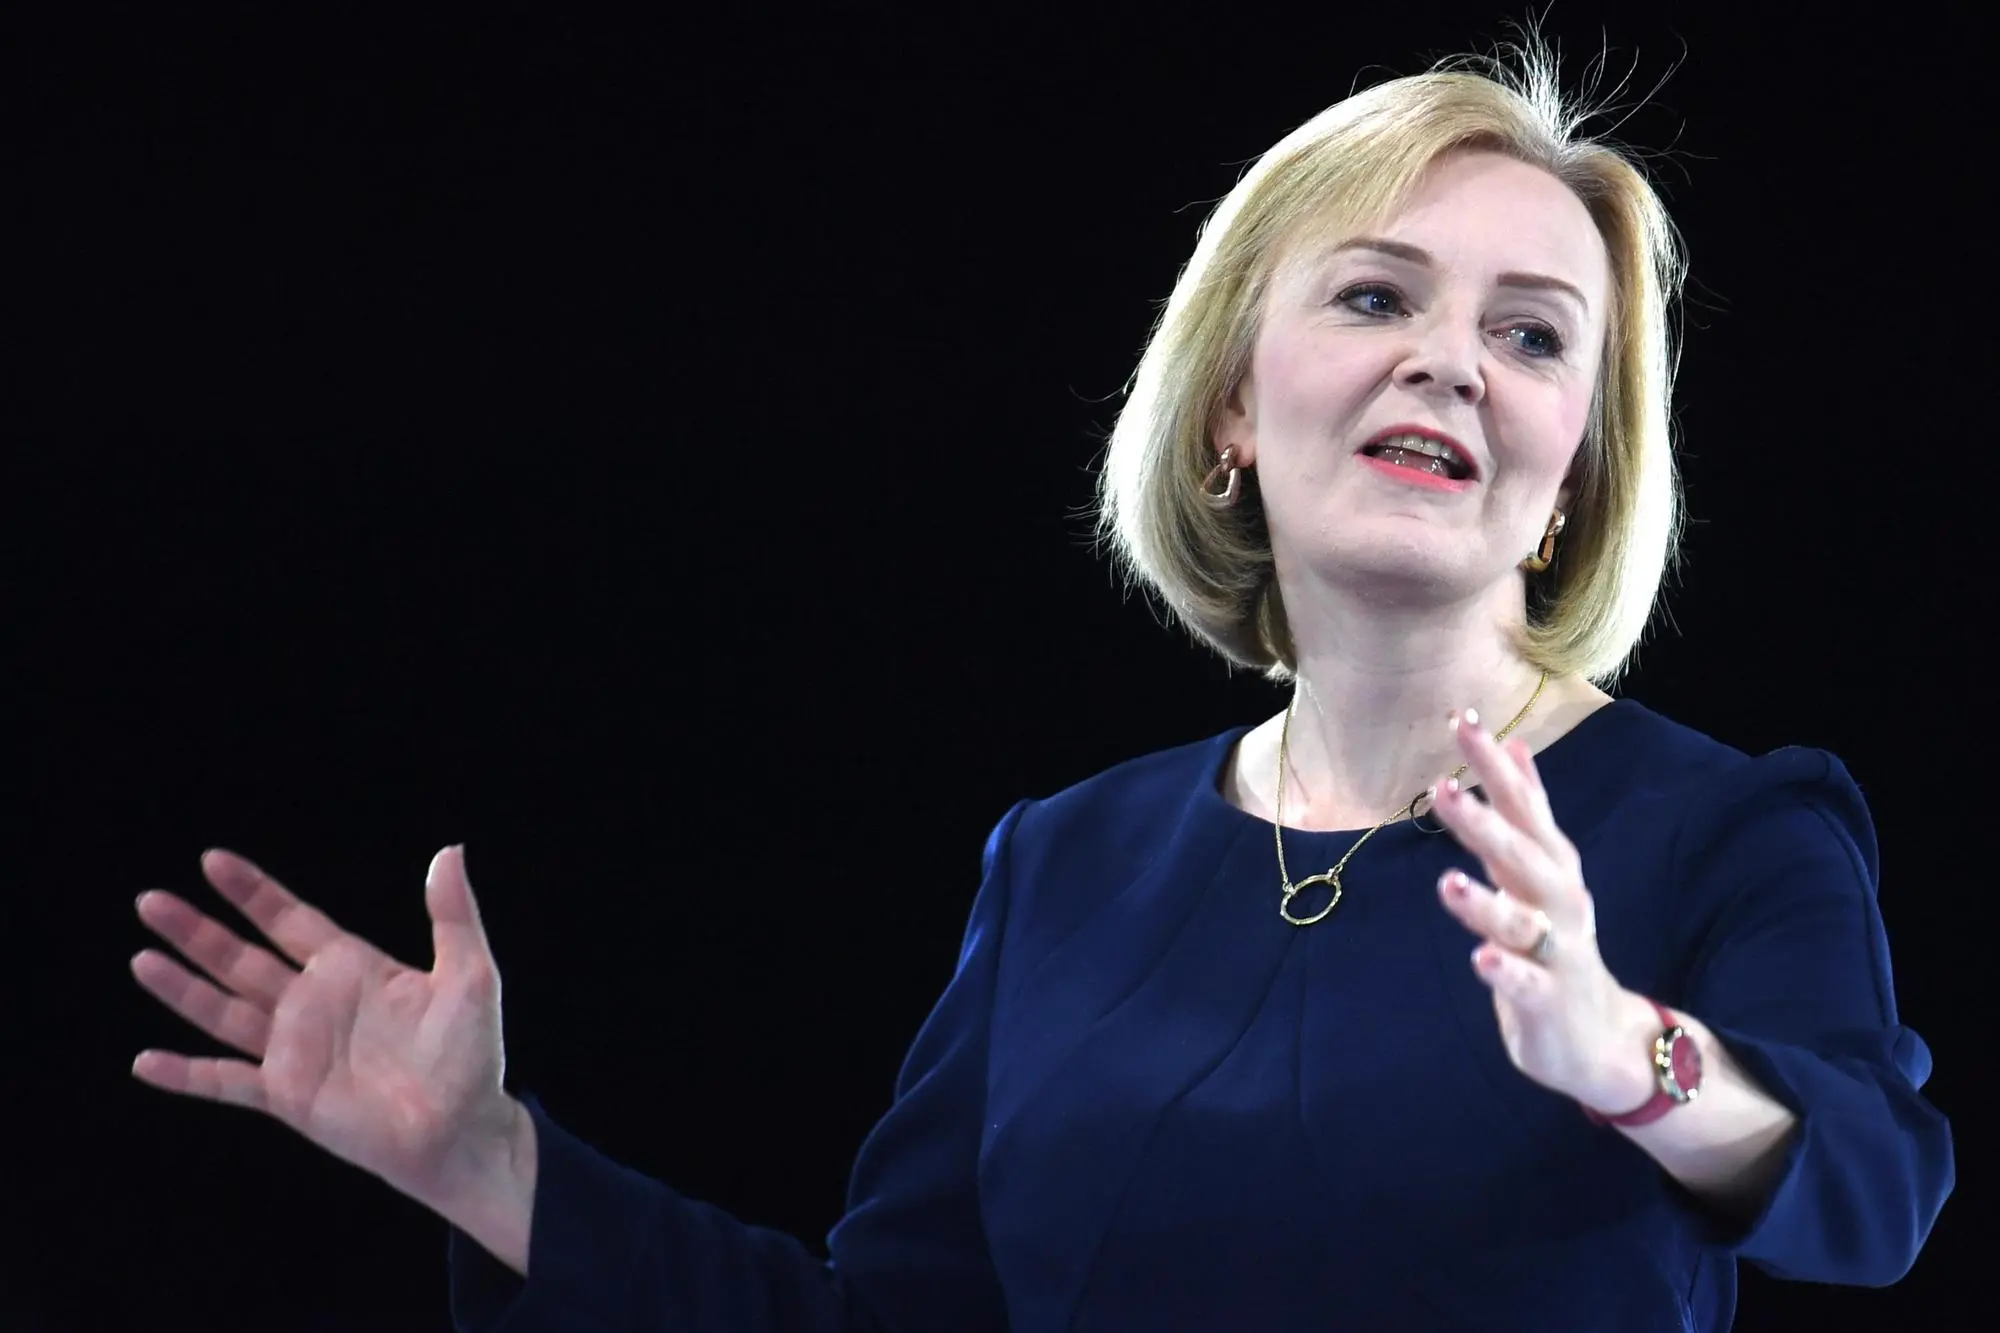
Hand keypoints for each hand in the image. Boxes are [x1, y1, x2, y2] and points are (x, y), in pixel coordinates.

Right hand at [130, 846, 526, 1216]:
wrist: (463, 1130)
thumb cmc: (472, 1056)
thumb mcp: (471, 974)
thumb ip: (453, 914)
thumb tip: (450, 851)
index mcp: (352, 968)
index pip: (289, 919)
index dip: (252, 892)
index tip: (212, 861)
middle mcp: (314, 1003)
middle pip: (241, 959)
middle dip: (197, 931)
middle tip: (150, 902)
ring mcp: (296, 1050)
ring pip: (224, 1010)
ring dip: (182, 987)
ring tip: (141, 958)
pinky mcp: (287, 1096)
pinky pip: (227, 1082)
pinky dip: (187, 1074)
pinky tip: (146, 1062)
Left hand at [1429, 711, 1658, 1115]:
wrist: (1599, 1034)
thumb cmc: (1555, 941)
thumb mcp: (1540, 868)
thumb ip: (1525, 808)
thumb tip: (1514, 741)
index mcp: (1548, 866)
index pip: (1520, 805)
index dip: (1493, 765)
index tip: (1461, 720)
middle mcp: (1557, 901)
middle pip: (1521, 856)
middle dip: (1484, 821)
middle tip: (1443, 788)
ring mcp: (1555, 951)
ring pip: (1520, 923)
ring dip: (1485, 903)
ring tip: (1446, 882)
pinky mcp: (1548, 999)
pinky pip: (1526, 984)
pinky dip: (1505, 971)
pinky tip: (1480, 959)